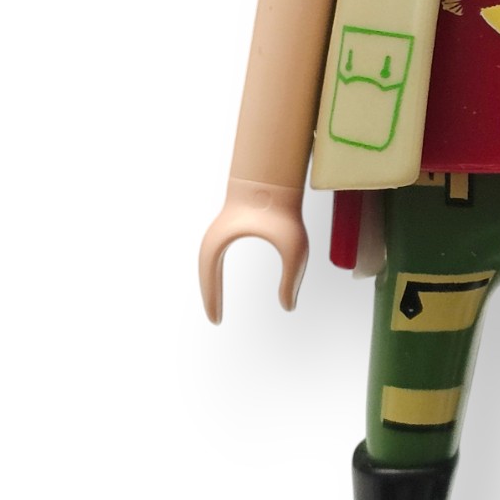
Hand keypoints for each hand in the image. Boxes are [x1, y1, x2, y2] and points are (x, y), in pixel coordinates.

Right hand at [198, 179, 307, 322]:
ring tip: (217, 304)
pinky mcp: (230, 225)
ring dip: (212, 283)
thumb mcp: (294, 250)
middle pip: (205, 271)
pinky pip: (218, 253)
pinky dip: (218, 270)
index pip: (209, 276)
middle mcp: (215, 237)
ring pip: (209, 262)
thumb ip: (292, 280)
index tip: (216, 321)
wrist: (276, 178)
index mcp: (221, 242)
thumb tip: (289, 307)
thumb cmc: (284, 212)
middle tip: (215, 319)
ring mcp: (221, 230)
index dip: (212, 299)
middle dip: (209, 295)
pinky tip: (224, 279)